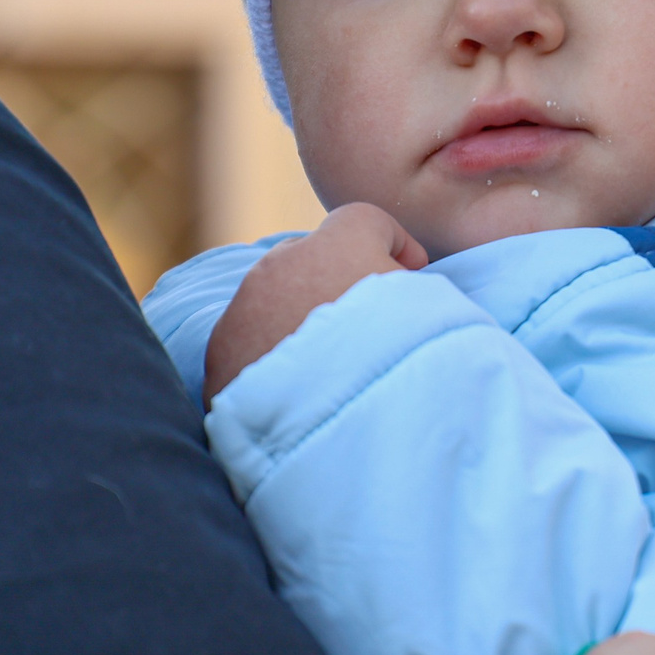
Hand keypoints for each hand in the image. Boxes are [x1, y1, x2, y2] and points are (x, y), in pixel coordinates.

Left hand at [203, 204, 429, 403]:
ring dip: (297, 319)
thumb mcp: (434, 320)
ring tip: (325, 368)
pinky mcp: (219, 355)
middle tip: (366, 327)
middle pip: (311, 257)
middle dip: (336, 281)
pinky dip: (269, 357)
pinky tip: (293, 393)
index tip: (409, 272)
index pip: (363, 220)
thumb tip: (413, 293)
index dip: (391, 243)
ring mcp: (243, 309)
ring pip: (272, 298)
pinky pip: (247, 341)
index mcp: (338, 247)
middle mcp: (282, 265)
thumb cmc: (395, 368)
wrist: (325, 433)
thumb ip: (420, 292)